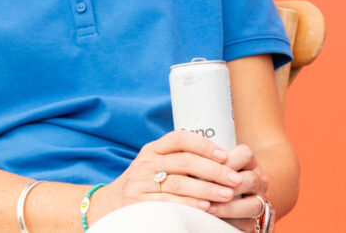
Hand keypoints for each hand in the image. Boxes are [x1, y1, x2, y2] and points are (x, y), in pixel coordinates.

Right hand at [89, 130, 243, 223]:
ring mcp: (141, 183)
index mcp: (153, 149)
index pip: (180, 138)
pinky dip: (189, 204)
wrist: (111, 205)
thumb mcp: (155, 165)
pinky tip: (206, 207)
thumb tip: (220, 159)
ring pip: (179, 183)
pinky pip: (168, 202)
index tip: (224, 155)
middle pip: (184, 161)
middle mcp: (146, 163)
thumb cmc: (144, 184)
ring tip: (227, 194)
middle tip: (234, 178)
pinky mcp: (140, 202)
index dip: (204, 145)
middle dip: (213, 170)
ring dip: (206, 189)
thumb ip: (178, 159)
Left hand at [205, 144, 269, 230]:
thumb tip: (184, 161)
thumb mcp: (213, 163)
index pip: (245, 154)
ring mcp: (259, 199)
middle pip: (251, 179)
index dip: (226, 160)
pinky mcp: (256, 220)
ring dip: (228, 208)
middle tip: (203, 189)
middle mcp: (258, 179)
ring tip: (207, 208)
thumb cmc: (213, 175)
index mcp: (249, 162)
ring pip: (254, 204)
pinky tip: (214, 220)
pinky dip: (230, 222)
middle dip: (226, 187)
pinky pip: (249, 223)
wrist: (229, 198)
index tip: (205, 165)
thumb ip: (205, 161)